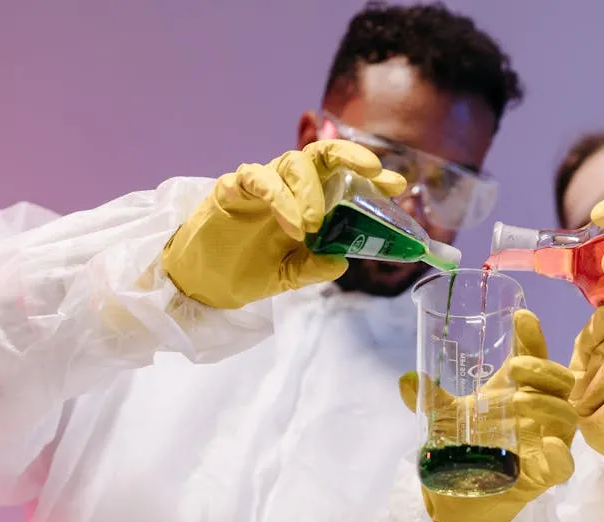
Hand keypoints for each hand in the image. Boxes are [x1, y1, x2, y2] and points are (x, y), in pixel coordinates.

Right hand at [162, 139, 406, 308]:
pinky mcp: (231, 189)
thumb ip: (317, 267)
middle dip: (350, 156)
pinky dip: (278, 197)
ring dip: (309, 190)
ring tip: (314, 225)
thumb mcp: (291, 275)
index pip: (343, 178)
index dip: (371, 177)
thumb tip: (343, 261)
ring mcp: (260, 184)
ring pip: (291, 163)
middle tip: (373, 172)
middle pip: (321, 155)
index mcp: (307, 201)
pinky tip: (290, 224)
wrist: (204, 284)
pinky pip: (256, 178)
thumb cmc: (249, 270)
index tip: (399, 184)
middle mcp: (287, 186)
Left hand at [399, 310, 576, 521]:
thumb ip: (429, 399)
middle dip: (543, 368)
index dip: (531, 335)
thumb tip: (405, 380)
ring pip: (564, 414)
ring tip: (520, 402)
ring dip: (546, 404)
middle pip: (558, 379)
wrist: (472, 490)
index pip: (533, 353)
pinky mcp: (549, 471)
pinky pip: (565, 462)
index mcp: (520, 387)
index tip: (521, 316)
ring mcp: (549, 438)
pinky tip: (551, 446)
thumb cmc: (470, 441)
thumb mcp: (446, 416)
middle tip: (517, 367)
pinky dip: (561, 454)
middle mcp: (541, 407)